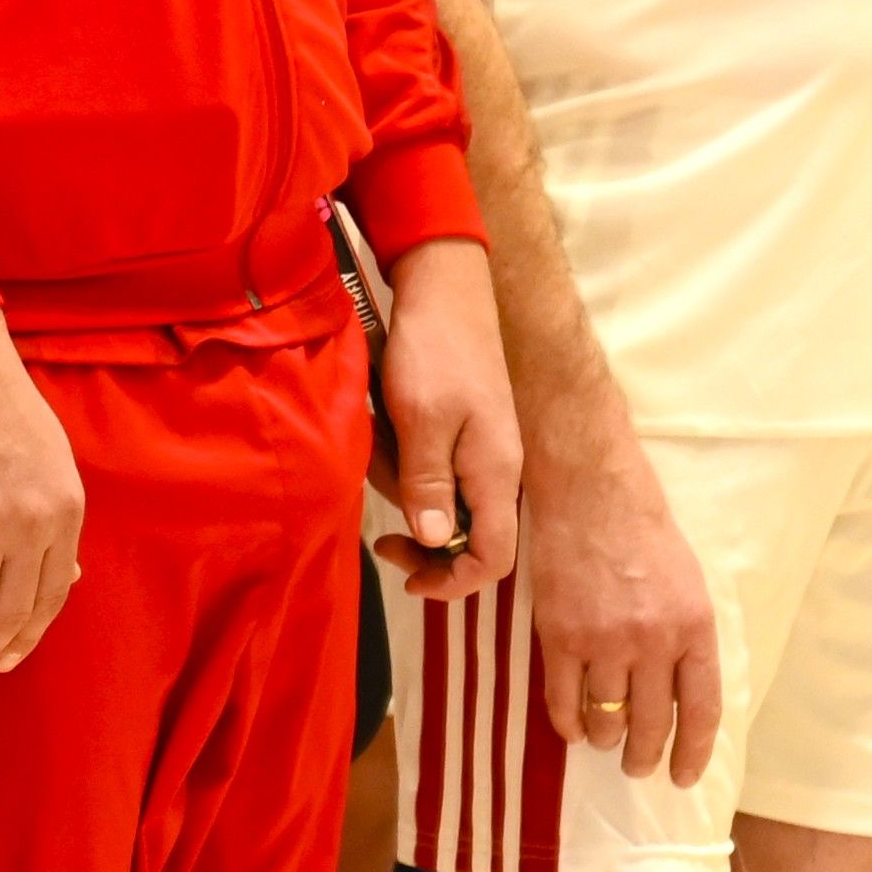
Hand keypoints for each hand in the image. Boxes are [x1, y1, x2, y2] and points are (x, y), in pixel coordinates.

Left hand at [368, 236, 516, 598]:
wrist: (443, 289)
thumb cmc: (435, 350)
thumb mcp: (422, 418)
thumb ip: (429, 482)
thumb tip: (433, 542)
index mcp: (495, 475)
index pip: (494, 558)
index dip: (453, 581)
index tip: (406, 578)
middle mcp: (494, 471)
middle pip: (463, 538)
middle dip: (417, 533)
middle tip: (377, 526)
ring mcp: (478, 451)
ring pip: (439, 501)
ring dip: (401, 485)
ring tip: (376, 444)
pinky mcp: (459, 432)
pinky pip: (430, 468)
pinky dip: (402, 461)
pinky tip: (382, 428)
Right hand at [511, 392, 719, 783]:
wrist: (590, 492)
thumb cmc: (644, 531)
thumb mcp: (689, 585)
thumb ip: (686, 638)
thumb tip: (677, 690)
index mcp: (695, 629)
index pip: (701, 711)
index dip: (693, 752)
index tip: (683, 775)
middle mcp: (654, 642)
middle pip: (651, 723)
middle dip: (645, 755)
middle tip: (638, 768)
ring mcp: (604, 641)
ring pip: (606, 716)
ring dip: (606, 739)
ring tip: (604, 743)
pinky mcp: (559, 635)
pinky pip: (562, 697)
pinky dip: (567, 722)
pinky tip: (572, 729)